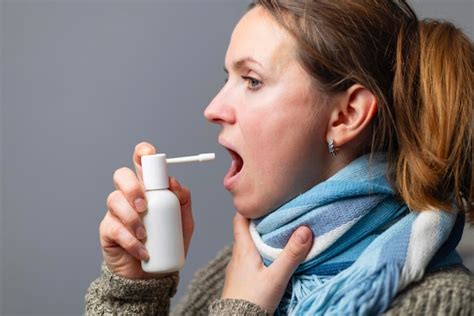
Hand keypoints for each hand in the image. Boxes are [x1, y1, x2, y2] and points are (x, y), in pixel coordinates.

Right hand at [99, 142, 194, 278]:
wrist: (154, 275)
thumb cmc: (168, 243)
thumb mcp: (184, 222)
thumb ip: (183, 200)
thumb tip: (174, 182)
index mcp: (148, 188)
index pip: (140, 163)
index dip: (141, 154)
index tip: (148, 155)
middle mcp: (129, 195)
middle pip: (121, 175)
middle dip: (132, 187)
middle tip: (145, 206)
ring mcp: (116, 212)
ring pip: (114, 199)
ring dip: (131, 217)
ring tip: (146, 234)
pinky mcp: (108, 230)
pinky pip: (114, 228)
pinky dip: (130, 240)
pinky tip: (142, 251)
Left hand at [221, 212, 313, 314]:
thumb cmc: (253, 300)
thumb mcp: (277, 276)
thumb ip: (291, 254)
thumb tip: (305, 230)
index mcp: (243, 249)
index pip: (239, 218)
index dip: (250, 207)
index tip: (264, 201)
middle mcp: (237, 255)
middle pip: (246, 230)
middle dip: (260, 222)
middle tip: (278, 216)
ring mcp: (238, 267)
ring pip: (248, 245)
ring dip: (261, 238)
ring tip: (279, 235)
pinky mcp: (241, 278)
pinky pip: (249, 258)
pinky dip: (260, 252)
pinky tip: (271, 258)